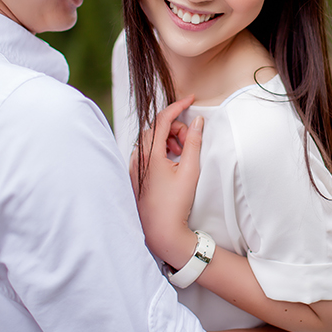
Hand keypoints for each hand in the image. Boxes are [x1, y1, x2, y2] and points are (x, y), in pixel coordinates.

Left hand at [133, 96, 203, 268]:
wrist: (161, 231)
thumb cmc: (175, 204)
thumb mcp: (190, 170)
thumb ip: (193, 142)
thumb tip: (197, 122)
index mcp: (151, 154)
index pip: (162, 119)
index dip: (177, 105)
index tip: (191, 100)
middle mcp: (138, 158)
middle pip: (156, 128)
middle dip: (175, 128)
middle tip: (188, 142)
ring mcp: (134, 167)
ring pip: (150, 140)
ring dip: (167, 140)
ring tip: (180, 154)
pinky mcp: (135, 176)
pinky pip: (145, 153)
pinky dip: (159, 151)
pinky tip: (171, 164)